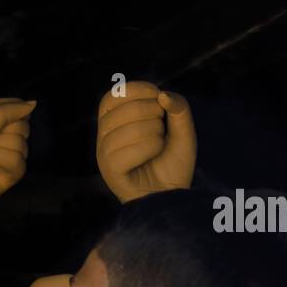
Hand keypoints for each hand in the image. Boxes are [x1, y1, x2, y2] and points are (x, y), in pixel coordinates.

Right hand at [97, 81, 196, 201]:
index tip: (158, 97)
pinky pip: (126, 151)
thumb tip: (163, 94)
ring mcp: (103, 155)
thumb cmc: (172, 164)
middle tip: (161, 128)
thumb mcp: (182, 131)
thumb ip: (178, 109)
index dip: (137, 90)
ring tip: (158, 144)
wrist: (172, 196)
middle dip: (151, 112)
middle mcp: (104, 137)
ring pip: (127, 129)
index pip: (114, 95)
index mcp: (114, 123)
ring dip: (153, 132)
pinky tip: (153, 155)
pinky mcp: (109, 171)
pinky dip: (148, 149)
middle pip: (122, 109)